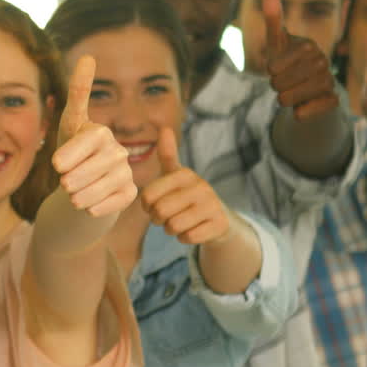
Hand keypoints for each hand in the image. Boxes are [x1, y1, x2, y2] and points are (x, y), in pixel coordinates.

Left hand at [50, 56, 137, 216]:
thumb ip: (78, 92)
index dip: (69, 155)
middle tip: (64, 184)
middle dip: (72, 180)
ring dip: (81, 196)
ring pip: (100, 188)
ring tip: (72, 195)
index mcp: (100, 133)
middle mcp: (118, 151)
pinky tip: (87, 207)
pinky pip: (112, 204)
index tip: (55, 166)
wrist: (79, 187)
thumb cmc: (72, 152)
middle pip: (91, 168)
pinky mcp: (129, 194)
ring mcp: (126, 173)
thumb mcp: (69, 123)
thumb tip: (89, 56)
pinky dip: (96, 207)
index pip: (87, 141)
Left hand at [142, 128, 230, 244]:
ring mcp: (213, 205)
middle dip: (158, 220)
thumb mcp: (177, 174)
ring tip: (179, 222)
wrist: (220, 218)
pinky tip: (193, 230)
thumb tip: (165, 127)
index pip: (147, 196)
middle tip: (165, 218)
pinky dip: (185, 238)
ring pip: (173, 226)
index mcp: (185, 174)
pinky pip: (188, 238)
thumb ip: (167, 154)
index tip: (152, 206)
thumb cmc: (188, 195)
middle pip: (160, 212)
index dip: (146, 206)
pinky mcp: (220, 224)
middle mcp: (201, 186)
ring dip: (171, 230)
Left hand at [263, 0, 339, 119]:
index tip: (273, 70)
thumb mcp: (276, 43)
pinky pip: (311, 110)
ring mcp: (330, 81)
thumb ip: (273, 19)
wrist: (301, 90)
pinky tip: (299, 109)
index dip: (272, 70)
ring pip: (294, 97)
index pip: (278, 64)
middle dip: (277, 86)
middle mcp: (323, 61)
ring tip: (287, 95)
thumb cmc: (286, 63)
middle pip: (284, 82)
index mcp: (309, 46)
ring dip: (286, 99)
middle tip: (281, 83)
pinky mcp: (333, 100)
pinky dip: (302, 112)